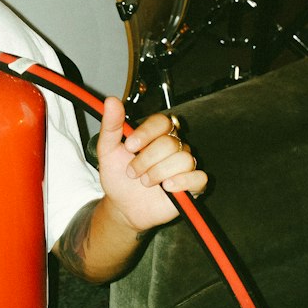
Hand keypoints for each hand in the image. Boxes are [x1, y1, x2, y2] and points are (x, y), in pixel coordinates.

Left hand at [95, 98, 207, 233]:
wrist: (122, 206)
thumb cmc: (119, 178)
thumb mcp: (108, 151)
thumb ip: (111, 126)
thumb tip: (111, 101)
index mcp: (155, 136)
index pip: (162, 121)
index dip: (147, 133)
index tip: (129, 147)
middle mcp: (173, 147)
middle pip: (170, 142)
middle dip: (146, 160)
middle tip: (132, 172)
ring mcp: (184, 166)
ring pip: (183, 159)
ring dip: (158, 172)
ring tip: (145, 182)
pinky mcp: (192, 185)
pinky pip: (199, 177)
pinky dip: (182, 182)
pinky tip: (166, 187)